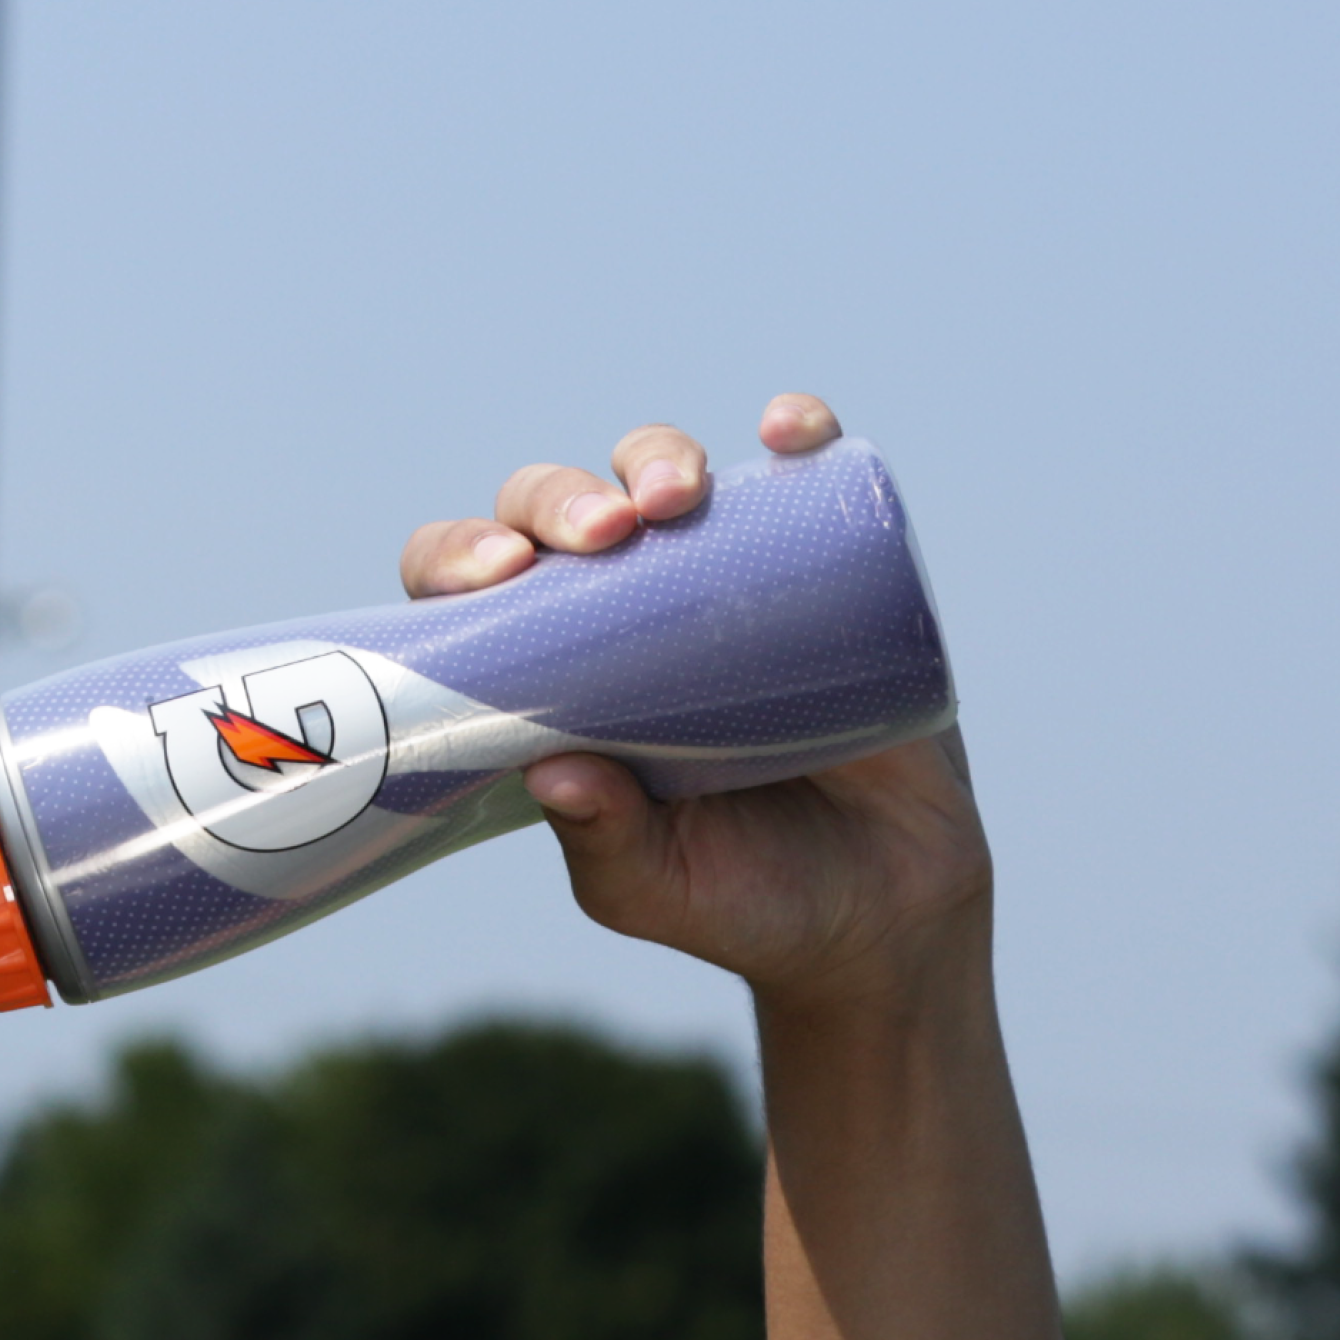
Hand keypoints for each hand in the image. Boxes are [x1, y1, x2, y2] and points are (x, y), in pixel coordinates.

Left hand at [398, 396, 991, 1010]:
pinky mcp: (826, 569)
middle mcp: (621, 614)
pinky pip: (802, 476)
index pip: (473, 592)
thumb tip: (551, 773)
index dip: (462, 559)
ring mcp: (724, 581)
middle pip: (558, 514)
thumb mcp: (652, 889)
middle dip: (561, 500)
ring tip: (679, 498)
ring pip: (664, 476)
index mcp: (547, 680)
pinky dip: (795, 431)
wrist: (877, 910)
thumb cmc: (737, 900)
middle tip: (601, 536)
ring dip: (658, 458)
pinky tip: (787, 429)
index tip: (493, 575)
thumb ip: (603, 843)